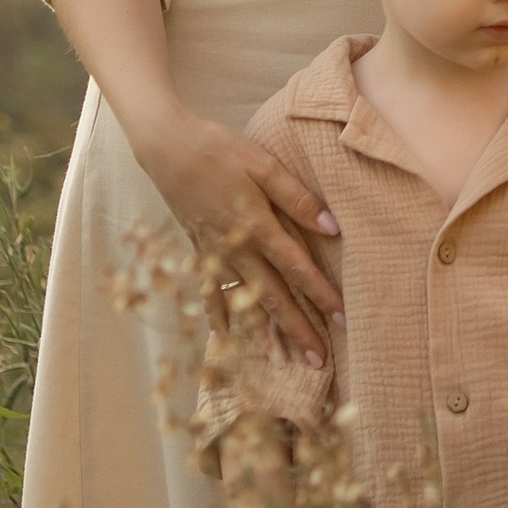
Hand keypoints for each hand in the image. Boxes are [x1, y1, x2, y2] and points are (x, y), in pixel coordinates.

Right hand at [137, 101, 344, 359]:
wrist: (166, 147)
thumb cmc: (219, 149)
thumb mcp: (263, 164)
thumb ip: (297, 197)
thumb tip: (332, 227)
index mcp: (256, 226)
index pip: (296, 268)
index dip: (320, 295)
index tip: (341, 319)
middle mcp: (235, 249)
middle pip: (272, 296)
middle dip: (296, 329)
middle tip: (318, 360)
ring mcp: (213, 254)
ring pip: (243, 301)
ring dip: (264, 331)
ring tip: (281, 358)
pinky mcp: (197, 250)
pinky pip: (210, 291)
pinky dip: (217, 315)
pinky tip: (224, 336)